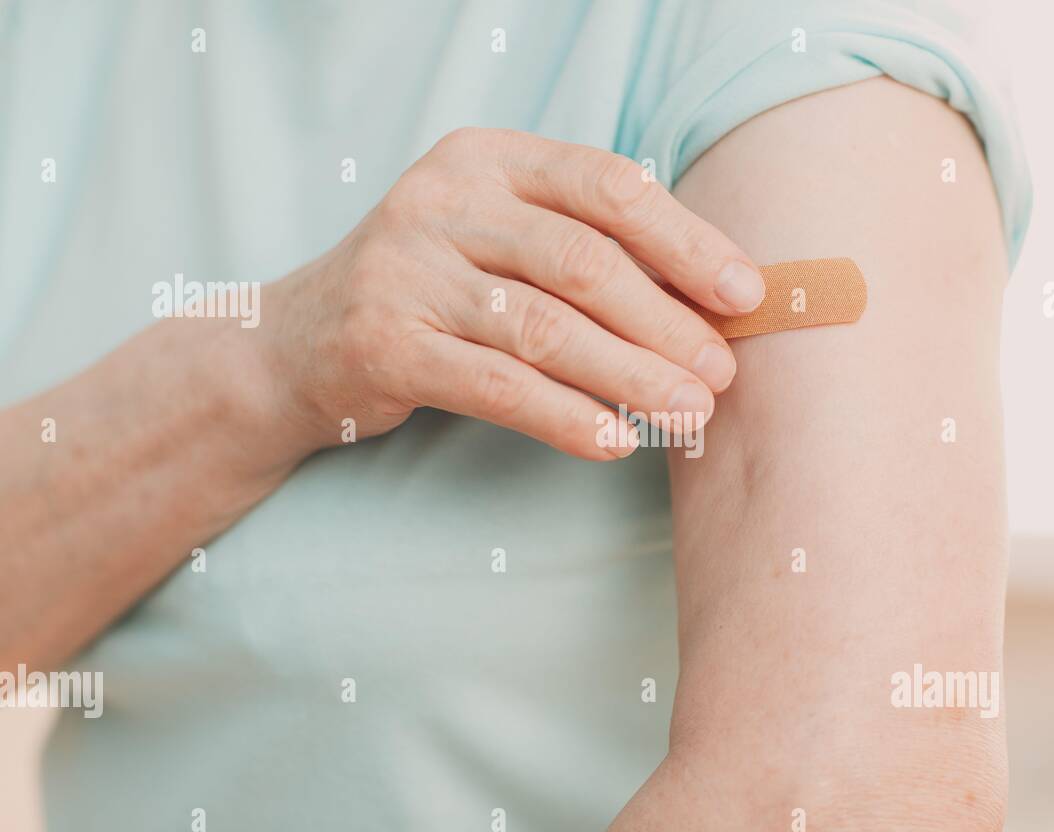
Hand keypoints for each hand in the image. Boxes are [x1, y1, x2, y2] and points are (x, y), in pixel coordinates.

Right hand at [260, 127, 765, 458]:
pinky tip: (615, 442)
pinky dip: (565, 418)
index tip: (745, 294)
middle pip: (584, 262)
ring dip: (631, 377)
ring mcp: (407, 271)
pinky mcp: (385, 344)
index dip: (687, 241)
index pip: (608, 187)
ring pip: (545, 328)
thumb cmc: (436, 288)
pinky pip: (498, 387)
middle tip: (723, 372)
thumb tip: (713, 300)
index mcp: (488, 159)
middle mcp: (443, 201)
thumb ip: (587, 248)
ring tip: (688, 414)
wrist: (299, 340)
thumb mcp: (500, 239)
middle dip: (667, 322)